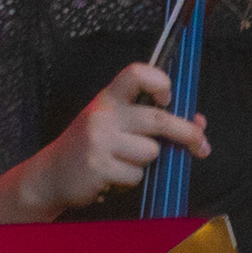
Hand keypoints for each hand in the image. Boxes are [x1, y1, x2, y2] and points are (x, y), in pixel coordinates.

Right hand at [22, 61, 206, 211]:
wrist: (52, 173)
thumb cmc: (90, 145)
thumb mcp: (115, 122)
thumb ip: (152, 117)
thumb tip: (197, 122)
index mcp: (109, 98)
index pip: (137, 74)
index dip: (160, 81)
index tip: (170, 97)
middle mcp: (104, 114)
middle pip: (158, 120)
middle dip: (186, 133)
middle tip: (199, 143)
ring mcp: (100, 140)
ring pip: (150, 152)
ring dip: (146, 161)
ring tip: (125, 160)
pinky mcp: (99, 166)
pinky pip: (136, 175)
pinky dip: (131, 179)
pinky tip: (114, 174)